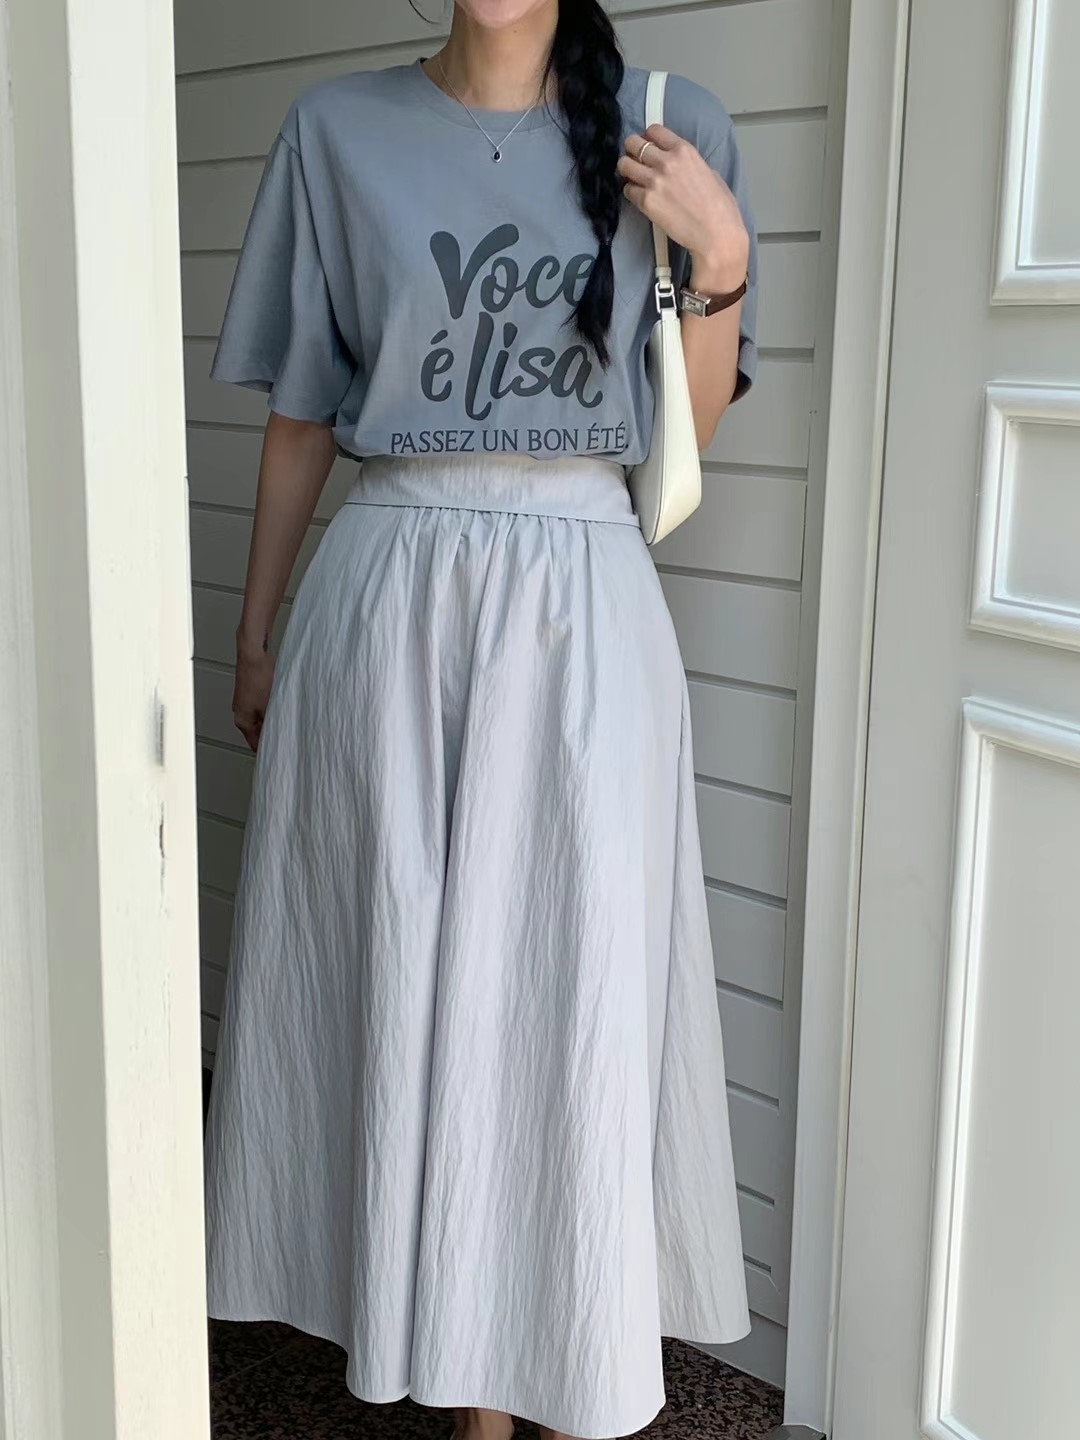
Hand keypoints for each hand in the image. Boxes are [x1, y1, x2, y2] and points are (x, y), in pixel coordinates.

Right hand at [233, 629, 274, 752]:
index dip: (268, 749)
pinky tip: (281, 701)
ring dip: (273, 718)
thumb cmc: (257, 676)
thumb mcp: (270, 707)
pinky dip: (272, 706)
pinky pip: (263, 704)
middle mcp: (241, 712)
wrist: (254, 652)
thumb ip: (273, 723)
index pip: (255, 744)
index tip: (280, 752)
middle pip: (258, 730)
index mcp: (242, 721)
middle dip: (272, 732)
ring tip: (285, 716)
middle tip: (287, 735)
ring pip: (262, 717)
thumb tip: (279, 735)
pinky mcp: (252, 690)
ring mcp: (246, 701)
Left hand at [617, 125, 748, 291]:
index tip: (648, 145)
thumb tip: (683, 167)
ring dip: (627, 170)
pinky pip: (627, 190)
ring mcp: (654, 181)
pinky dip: (631, 192)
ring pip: (624, 164)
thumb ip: (691, 165)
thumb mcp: (710, 173)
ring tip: (634, 178)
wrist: (716, 234)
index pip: (654, 130)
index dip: (647, 137)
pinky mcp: (646, 202)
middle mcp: (667, 161)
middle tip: (635, 160)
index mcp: (685, 151)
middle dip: (632, 150)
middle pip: (634, 143)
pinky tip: (640, 197)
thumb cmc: (720, 208)